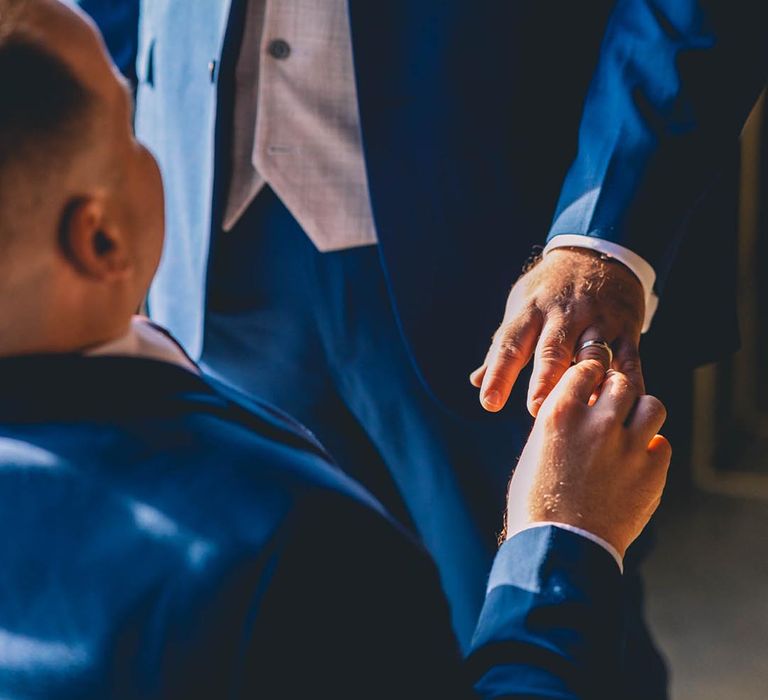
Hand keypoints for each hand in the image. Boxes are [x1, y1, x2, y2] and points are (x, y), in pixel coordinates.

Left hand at [470, 247, 644, 414]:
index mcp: (531, 310)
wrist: (597, 253)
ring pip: (593, 354)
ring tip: (581, 410)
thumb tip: (476, 381)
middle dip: (544, 379)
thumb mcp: (522, 307)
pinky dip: (627, 382)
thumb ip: (502, 347)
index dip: (499, 374)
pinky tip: (624, 406)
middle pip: (552, 349)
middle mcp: (564, 314)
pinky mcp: (626, 328)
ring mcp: (598, 320)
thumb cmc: (549, 291)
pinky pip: (629, 359)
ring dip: (587, 381)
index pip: (510, 344)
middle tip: (537, 409)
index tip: (489, 402)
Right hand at [504, 359, 670, 557]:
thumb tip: (582, 406)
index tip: (593, 379)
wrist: (559, 548)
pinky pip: (662, 444)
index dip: (591, 372)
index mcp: (560, 413)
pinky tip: (637, 461)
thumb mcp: (537, 450)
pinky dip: (652, 449)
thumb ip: (561, 423)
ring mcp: (628, 447)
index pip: (587, 368)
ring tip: (631, 429)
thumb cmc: (536, 502)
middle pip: (622, 383)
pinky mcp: (651, 473)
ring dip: (641, 413)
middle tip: (613, 406)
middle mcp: (597, 423)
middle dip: (617, 391)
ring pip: (651, 406)